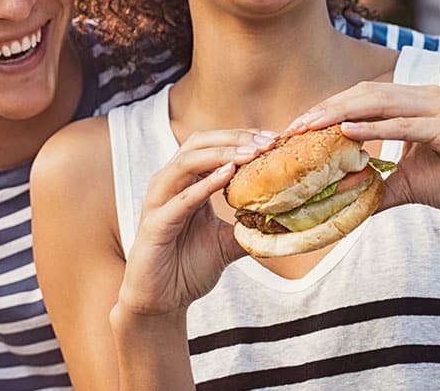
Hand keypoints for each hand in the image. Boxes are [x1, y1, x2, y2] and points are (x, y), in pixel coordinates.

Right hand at [115, 129, 271, 318]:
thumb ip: (249, 227)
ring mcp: (159, 200)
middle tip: (268, 142)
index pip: (214, 145)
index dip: (244, 138)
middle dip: (235, 138)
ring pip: (188, 162)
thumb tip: (285, 221)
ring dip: (222, 154)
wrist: (161, 302)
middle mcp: (169, 183)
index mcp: (186, 182)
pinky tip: (228, 175)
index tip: (276, 139)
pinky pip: (181, 198)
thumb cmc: (188, 268)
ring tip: (252, 153)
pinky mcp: (154, 223)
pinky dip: (205, 184)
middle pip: (200, 143)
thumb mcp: (227, 243)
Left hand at [283, 82, 439, 214]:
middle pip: (366, 95)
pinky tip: (348, 133)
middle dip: (327, 109)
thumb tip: (341, 196)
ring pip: (381, 104)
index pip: (363, 98)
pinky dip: (375, 129)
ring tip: (311, 127)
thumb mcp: (408, 184)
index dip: (328, 109)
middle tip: (294, 127)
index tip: (297, 127)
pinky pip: (405, 125)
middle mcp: (427, 97)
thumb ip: (377, 185)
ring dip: (342, 114)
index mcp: (416, 102)